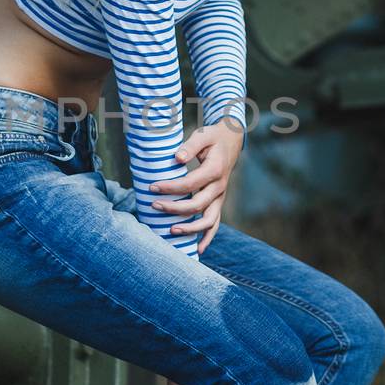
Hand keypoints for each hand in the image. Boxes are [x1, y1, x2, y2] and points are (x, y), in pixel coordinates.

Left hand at [149, 118, 244, 254]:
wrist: (231, 141)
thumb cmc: (213, 138)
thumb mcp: (203, 136)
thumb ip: (190, 147)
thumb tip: (176, 158)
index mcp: (215, 170)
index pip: (190, 183)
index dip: (171, 187)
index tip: (152, 187)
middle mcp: (220, 187)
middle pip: (197, 205)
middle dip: (174, 208)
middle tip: (154, 205)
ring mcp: (220, 197)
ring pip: (208, 220)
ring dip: (190, 228)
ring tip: (171, 231)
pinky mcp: (218, 203)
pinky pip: (215, 224)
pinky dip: (208, 238)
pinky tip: (198, 249)